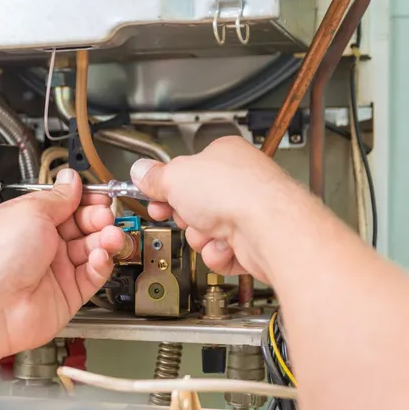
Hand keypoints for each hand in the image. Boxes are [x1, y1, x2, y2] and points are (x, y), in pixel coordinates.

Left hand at [0, 169, 124, 356]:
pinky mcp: (68, 294)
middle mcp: (42, 245)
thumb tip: (71, 180)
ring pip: (91, 250)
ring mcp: (55, 270)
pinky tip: (100, 257)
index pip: (65, 205)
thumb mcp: (30, 212)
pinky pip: (93, 275)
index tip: (100, 196)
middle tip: (105, 216)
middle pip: (82, 226)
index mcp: (28, 221)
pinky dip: (101, 264)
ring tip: (110, 236)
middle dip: (98, 218)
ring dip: (105, 240)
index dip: (85, 200)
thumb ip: (58, 197)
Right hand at [130, 136, 301, 283]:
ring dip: (200, 237)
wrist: (268, 229)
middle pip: (193, 205)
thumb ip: (154, 177)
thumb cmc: (235, 193)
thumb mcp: (175, 177)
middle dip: (184, 216)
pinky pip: (220, 253)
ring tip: (211, 230)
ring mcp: (248, 212)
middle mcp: (239, 182)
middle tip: (184, 213)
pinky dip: (218, 254)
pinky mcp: (253, 242)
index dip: (166, 186)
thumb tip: (140, 171)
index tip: (153, 194)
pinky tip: (226, 246)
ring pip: (204, 232)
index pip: (186, 170)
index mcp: (223, 155)